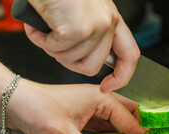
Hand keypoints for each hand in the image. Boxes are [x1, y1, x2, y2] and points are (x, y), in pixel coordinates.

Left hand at [6, 80, 144, 133]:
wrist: (13, 103)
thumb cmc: (37, 111)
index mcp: (100, 98)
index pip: (129, 118)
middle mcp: (99, 100)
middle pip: (128, 114)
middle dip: (139, 128)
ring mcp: (91, 107)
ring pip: (117, 120)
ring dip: (127, 132)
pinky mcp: (83, 115)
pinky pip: (105, 125)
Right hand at [24, 0, 139, 91]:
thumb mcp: (85, 12)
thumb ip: (93, 36)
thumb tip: (89, 62)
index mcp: (112, 20)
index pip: (130, 56)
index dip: (121, 77)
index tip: (106, 86)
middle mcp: (108, 23)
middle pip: (93, 66)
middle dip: (70, 63)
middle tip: (56, 46)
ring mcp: (95, 26)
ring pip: (72, 61)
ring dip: (53, 49)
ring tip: (46, 29)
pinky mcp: (78, 28)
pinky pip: (56, 50)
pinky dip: (41, 41)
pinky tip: (38, 25)